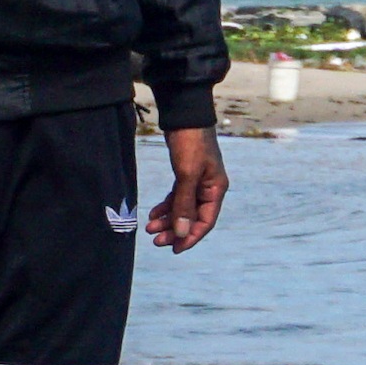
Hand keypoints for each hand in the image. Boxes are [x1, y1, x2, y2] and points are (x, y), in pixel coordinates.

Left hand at [146, 118, 226, 252]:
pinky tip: (153, 213)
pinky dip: (166, 206)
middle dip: (174, 230)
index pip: (205, 222)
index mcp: (216, 190)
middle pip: (192, 218)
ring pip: (182, 209)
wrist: (184, 116)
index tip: (174, 249)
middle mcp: (209, 188)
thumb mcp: (187, 175)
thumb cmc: (190, 143)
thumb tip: (182, 233)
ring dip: (167, 220)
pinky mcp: (185, 175)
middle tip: (156, 240)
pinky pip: (177, 197)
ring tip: (150, 228)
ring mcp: (197, 182)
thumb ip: (184, 205)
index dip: (190, 237)